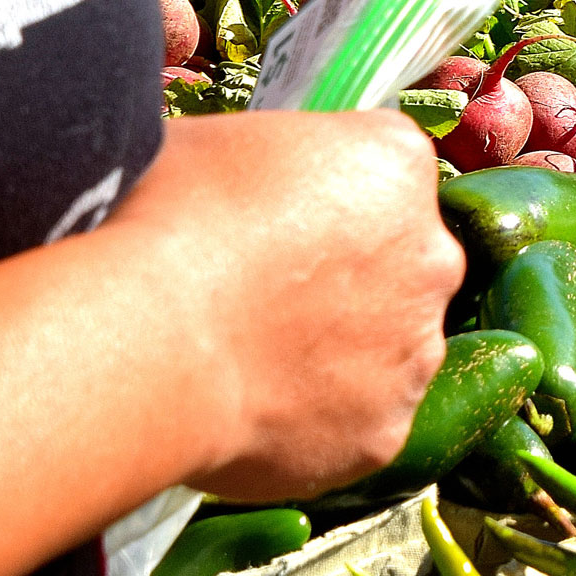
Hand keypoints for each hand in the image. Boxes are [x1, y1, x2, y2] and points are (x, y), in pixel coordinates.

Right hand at [108, 109, 463, 502]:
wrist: (146, 338)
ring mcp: (414, 350)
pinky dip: (318, 421)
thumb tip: (252, 190)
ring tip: (252, 357)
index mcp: (397, 163)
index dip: (325, 197)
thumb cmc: (167, 221)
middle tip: (267, 295)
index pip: (385, 173)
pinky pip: (357, 422)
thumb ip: (275, 164)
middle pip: (401, 262)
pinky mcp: (385, 433)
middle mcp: (430, 256)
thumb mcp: (223, 143)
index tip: (278, 220)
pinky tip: (253, 408)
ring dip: (340, 353)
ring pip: (387, 348)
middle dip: (349, 278)